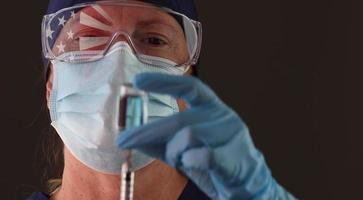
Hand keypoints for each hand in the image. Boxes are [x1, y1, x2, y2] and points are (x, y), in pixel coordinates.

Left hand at [116, 73, 295, 199]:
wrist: (246, 185)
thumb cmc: (212, 161)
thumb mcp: (182, 147)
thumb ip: (159, 141)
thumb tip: (130, 136)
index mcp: (212, 107)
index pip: (189, 87)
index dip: (164, 82)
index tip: (138, 81)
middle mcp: (223, 116)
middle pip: (180, 119)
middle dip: (148, 131)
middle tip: (124, 140)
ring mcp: (231, 136)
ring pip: (189, 137)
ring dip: (175, 152)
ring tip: (180, 160)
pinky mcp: (235, 159)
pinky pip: (203, 156)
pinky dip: (190, 161)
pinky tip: (190, 163)